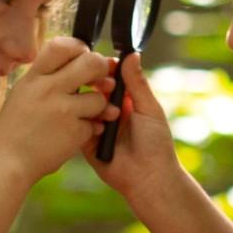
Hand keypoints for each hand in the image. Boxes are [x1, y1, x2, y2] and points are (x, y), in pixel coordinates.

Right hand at [0, 34, 117, 180]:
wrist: (6, 164)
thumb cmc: (14, 130)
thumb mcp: (23, 94)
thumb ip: (46, 78)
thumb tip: (75, 60)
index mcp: (33, 78)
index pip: (61, 46)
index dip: (79, 48)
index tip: (83, 56)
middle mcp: (48, 90)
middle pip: (91, 63)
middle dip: (102, 70)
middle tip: (102, 79)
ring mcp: (62, 111)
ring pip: (99, 98)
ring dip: (99, 107)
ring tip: (88, 115)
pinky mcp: (74, 133)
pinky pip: (95, 125)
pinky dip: (91, 131)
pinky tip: (78, 135)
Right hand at [84, 53, 183, 204]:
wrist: (148, 178)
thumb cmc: (156, 145)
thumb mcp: (149, 109)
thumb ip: (138, 83)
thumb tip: (131, 54)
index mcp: (126, 101)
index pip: (111, 77)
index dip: (105, 69)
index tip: (101, 63)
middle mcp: (109, 111)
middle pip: (94, 88)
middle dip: (93, 83)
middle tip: (98, 84)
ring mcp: (96, 126)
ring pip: (82, 105)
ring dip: (87, 102)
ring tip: (99, 108)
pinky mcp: (85, 142)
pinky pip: (76, 126)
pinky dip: (79, 121)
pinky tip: (87, 121)